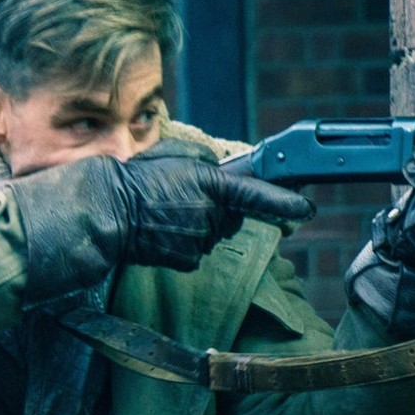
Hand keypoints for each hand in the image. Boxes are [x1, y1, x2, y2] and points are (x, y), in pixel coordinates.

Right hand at [110, 154, 315, 270]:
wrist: (107, 210)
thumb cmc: (136, 178)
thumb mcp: (173, 153)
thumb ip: (202, 159)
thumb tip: (216, 169)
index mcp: (210, 185)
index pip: (257, 195)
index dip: (285, 202)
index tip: (308, 207)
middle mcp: (210, 215)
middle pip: (230, 216)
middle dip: (216, 209)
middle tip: (184, 199)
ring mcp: (199, 241)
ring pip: (211, 235)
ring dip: (197, 226)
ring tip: (165, 214)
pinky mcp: (186, 261)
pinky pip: (195, 252)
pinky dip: (183, 245)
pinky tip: (162, 233)